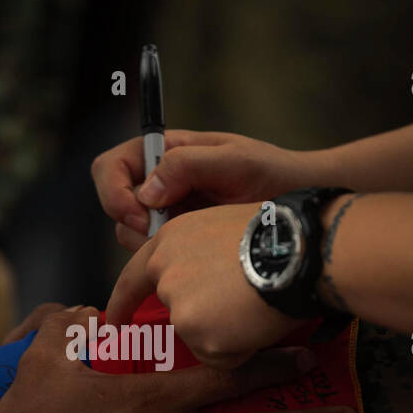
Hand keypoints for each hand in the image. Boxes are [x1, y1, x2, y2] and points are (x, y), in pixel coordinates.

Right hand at [91, 131, 329, 251]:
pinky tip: (199, 257)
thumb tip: (146, 192)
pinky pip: (154, 254)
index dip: (114, 192)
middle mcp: (160, 183)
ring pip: (130, 234)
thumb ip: (187, 165)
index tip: (140, 216)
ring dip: (150, 244)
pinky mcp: (180, 241)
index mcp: (167, 153)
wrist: (301, 209)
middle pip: (115, 204)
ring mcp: (169, 213)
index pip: (112, 166)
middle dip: (132, 223)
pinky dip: (166, 259)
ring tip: (194, 242)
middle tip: (165, 237)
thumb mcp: (235, 162)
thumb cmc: (275, 175)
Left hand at [105, 204, 297, 368]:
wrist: (302, 249)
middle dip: (205, 320)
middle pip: (178, 315)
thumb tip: (201, 283)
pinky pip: (221, 358)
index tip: (113, 324)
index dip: (123, 304)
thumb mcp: (222, 226)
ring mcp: (179, 305)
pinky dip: (241, 350)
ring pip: (201, 339)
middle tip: (238, 306)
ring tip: (255, 304)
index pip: (134, 279)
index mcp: (169, 241)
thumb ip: (196, 256)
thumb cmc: (278, 235)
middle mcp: (165, 272)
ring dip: (228, 333)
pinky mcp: (199, 334)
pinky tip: (257, 321)